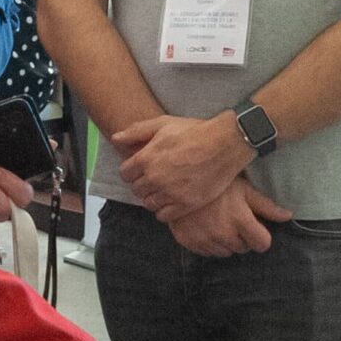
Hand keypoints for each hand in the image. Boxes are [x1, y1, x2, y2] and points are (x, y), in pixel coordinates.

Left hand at [113, 113, 253, 219]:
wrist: (224, 144)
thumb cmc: (194, 131)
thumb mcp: (163, 124)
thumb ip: (136, 131)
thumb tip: (115, 138)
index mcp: (146, 158)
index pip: (125, 174)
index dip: (132, 171)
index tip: (141, 168)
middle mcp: (155, 178)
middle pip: (137, 189)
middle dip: (142, 183)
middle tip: (155, 178)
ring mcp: (170, 193)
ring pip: (149, 204)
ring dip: (153, 197)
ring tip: (164, 189)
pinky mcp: (185, 205)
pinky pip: (164, 216)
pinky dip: (164, 210)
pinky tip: (172, 200)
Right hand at [167, 178, 294, 256]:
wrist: (178, 180)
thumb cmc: (216, 183)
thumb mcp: (244, 190)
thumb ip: (266, 206)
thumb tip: (288, 216)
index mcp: (240, 220)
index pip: (262, 244)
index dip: (261, 236)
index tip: (256, 228)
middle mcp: (223, 234)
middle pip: (244, 249)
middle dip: (243, 237)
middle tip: (234, 220)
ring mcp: (205, 240)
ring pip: (225, 253)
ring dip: (226, 242)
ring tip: (219, 222)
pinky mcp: (189, 243)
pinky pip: (207, 252)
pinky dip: (209, 243)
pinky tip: (206, 227)